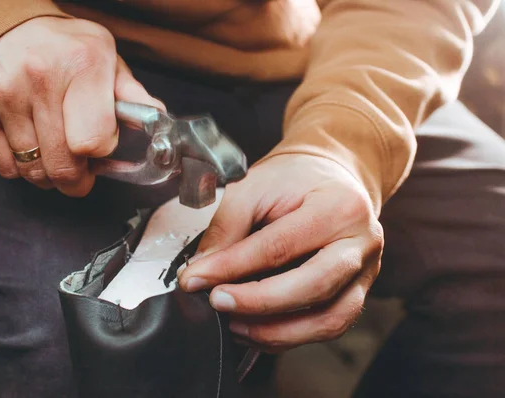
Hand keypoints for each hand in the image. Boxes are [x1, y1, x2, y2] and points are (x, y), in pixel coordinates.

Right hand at [0, 16, 161, 195]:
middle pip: (63, 165)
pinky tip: (30, 144)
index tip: (100, 146)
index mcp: (83, 64)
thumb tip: (158, 120)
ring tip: (56, 154)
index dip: (100, 152)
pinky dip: (21, 167)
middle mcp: (40, 77)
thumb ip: (131, 94)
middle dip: (77, 178)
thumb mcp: (105, 58)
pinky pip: (6, 167)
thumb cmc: (63, 48)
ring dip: (50, 174)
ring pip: (34, 172)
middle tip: (81, 172)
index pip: (93, 142)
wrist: (1, 26)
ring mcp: (4, 95)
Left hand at [177, 154, 382, 351]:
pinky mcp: (357, 293)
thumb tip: (200, 272)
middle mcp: (361, 243)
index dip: (232, 267)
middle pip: (313, 287)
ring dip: (275, 331)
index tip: (194, 279)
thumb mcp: (254, 186)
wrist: (331, 176)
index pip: (280, 246)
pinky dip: (290, 336)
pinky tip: (256, 329)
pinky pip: (329, 327)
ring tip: (234, 324)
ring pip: (328, 320)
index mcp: (339, 207)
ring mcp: (365, 273)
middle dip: (258, 303)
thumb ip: (227, 228)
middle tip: (217, 302)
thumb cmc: (294, 178)